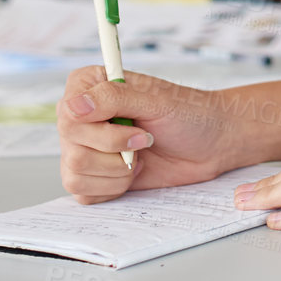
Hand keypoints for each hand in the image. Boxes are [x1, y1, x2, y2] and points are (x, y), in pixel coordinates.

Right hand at [57, 66, 241, 204]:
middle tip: (146, 139)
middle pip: (71, 148)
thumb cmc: (190, 114)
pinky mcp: (94, 176)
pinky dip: (113, 187)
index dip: (99, 128)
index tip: (134, 124)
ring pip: (74, 174)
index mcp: (91, 86)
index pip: (67, 112)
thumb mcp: (157, 100)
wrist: (213, 144)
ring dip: (117, 171)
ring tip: (141, 155)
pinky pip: (83, 193)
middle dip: (115, 151)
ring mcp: (85, 147)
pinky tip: (134, 172)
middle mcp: (82, 117)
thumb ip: (113, 98)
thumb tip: (72, 106)